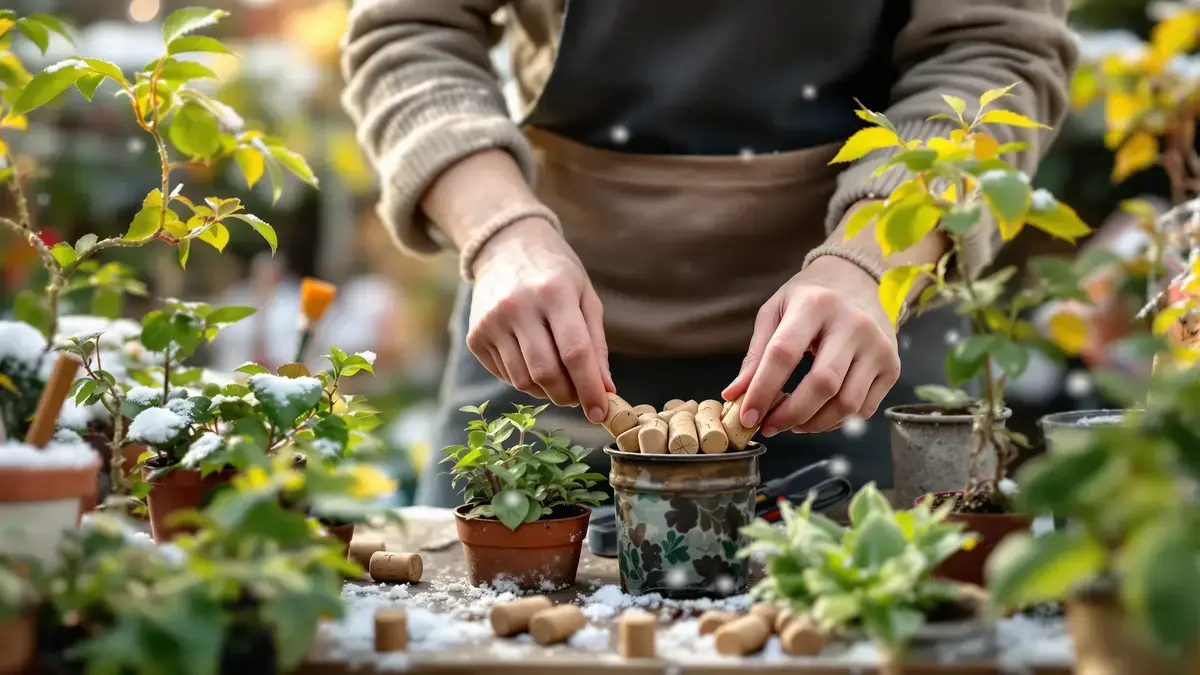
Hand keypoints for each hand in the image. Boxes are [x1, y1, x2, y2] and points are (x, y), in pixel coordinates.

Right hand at [467, 216, 614, 420]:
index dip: (590, 388)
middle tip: (579, 398)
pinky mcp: (475, 336)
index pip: (575, 352)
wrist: (506, 247)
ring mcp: (491, 321)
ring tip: (558, 378)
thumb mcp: (585, 297)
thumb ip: (596, 344)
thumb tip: (605, 390)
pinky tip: (532, 361)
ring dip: (547, 391)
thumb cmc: (556, 274)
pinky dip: (525, 380)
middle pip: (546, 372)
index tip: (601, 412)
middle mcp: (518, 306)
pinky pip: (504, 375)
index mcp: (554, 292)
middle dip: (568, 395)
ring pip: (523, 380)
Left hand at [723, 256, 900, 434]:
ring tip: (794, 422)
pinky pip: (864, 408)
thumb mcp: (775, 312)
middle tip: (770, 426)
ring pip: (847, 403)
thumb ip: (755, 355)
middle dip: (791, 415)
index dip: (762, 390)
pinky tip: (819, 414)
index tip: (747, 416)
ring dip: (814, 423)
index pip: (784, 354)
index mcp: (815, 304)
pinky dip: (837, 421)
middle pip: (822, 385)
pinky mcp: (892, 365)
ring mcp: (878, 346)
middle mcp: (853, 324)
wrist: (858, 280)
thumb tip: (735, 395)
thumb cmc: (809, 298)